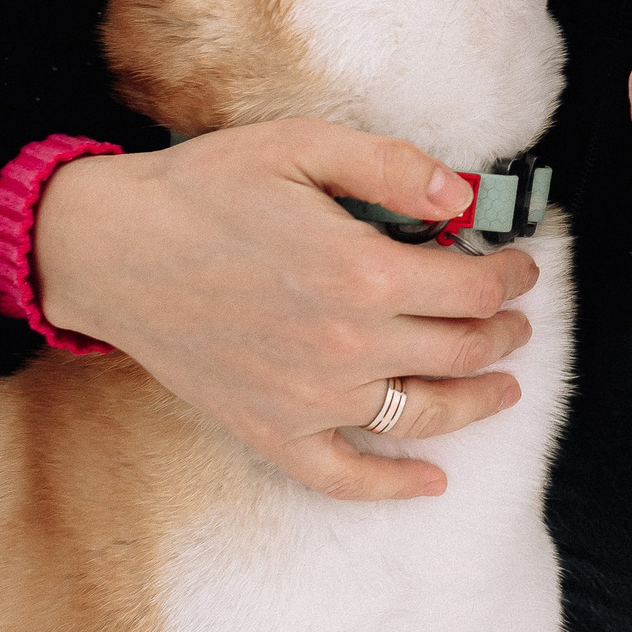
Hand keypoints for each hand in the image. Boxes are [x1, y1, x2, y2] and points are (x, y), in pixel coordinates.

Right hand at [34, 119, 539, 501]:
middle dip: (504, 332)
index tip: (521, 264)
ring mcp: (309, 397)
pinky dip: (393, 486)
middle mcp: (346, 345)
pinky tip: (433, 482)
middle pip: (461, 351)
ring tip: (505, 386)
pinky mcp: (270, 429)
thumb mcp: (303, 146)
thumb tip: (464, 194)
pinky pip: (343, 476)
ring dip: (478, 402)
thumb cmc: (206, 188)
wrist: (110, 247)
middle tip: (516, 319)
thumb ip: (393, 166)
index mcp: (363, 272)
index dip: (512, 275)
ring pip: (424, 415)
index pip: (474, 287)